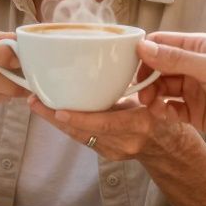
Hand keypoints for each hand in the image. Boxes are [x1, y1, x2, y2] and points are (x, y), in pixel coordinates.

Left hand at [28, 89, 187, 162]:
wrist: (171, 148)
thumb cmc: (163, 113)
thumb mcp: (152, 94)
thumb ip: (132, 80)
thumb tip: (110, 52)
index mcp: (140, 123)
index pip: (105, 123)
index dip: (80, 119)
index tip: (59, 111)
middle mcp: (125, 141)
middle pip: (84, 132)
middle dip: (56, 117)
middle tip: (35, 101)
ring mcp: (115, 151)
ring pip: (80, 136)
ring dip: (57, 122)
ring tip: (37, 104)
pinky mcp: (107, 153)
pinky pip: (83, 138)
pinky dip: (68, 125)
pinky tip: (53, 112)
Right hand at [136, 32, 205, 150]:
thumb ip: (176, 59)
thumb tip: (142, 47)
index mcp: (198, 48)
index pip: (161, 44)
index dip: (144, 53)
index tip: (130, 66)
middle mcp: (194, 67)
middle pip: (157, 68)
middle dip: (146, 79)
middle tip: (141, 92)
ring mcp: (194, 90)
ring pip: (161, 90)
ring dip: (152, 96)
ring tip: (151, 105)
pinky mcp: (195, 112)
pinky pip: (170, 109)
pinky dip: (163, 112)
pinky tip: (164, 115)